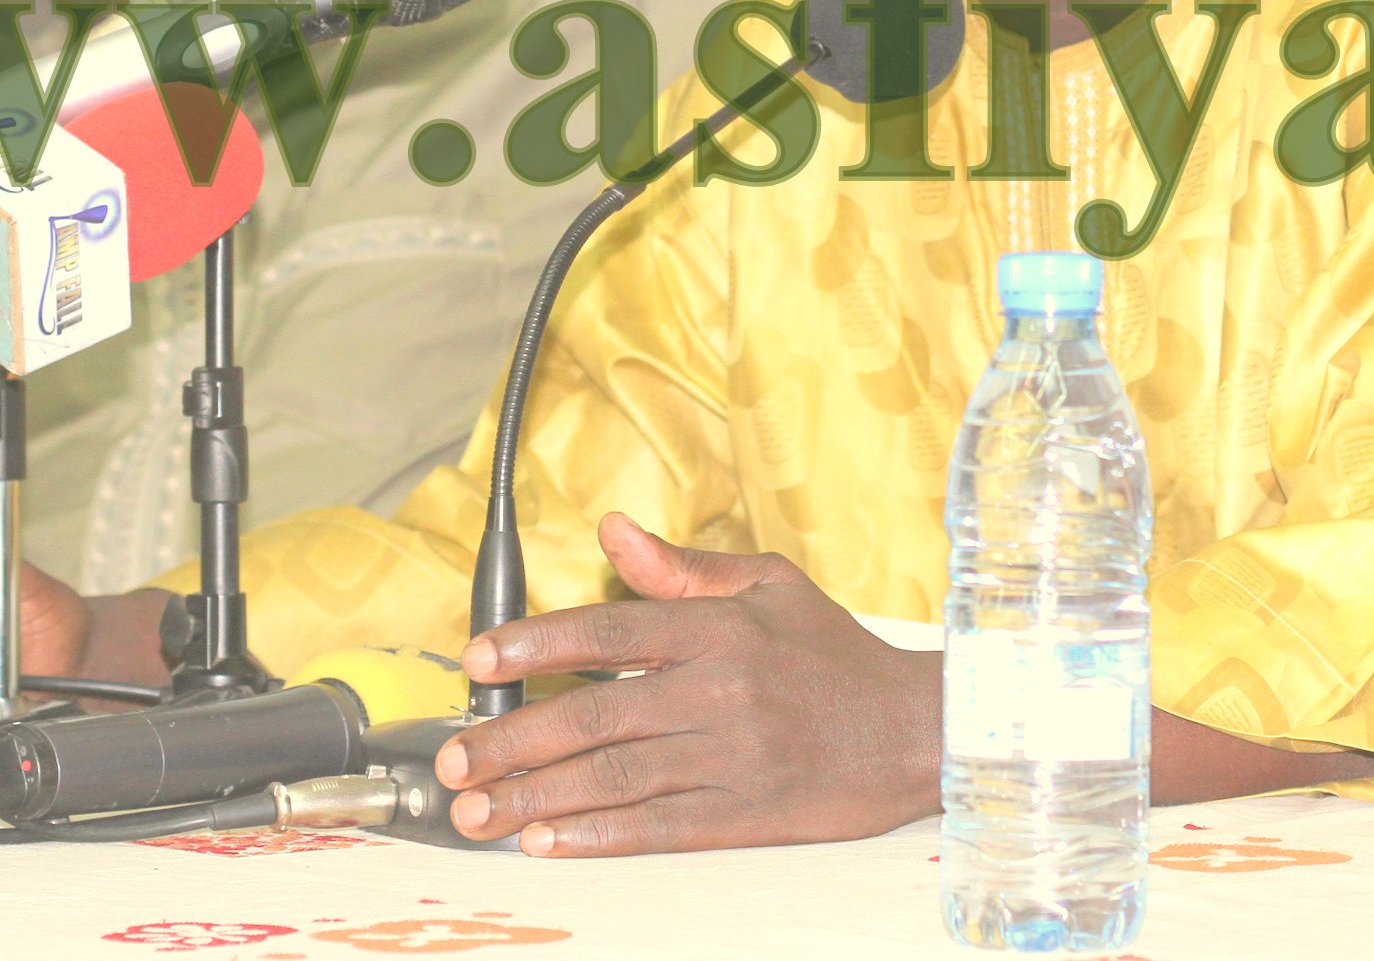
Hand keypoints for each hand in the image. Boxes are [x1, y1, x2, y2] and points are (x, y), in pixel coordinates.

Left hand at [433, 511, 941, 856]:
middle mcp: (718, 689)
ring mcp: (732, 757)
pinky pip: (660, 827)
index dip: (538, 644)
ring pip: (615, 775)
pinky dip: (598, 837)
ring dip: (536, 796)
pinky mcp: (747, 815)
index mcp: (718, 628)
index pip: (610, 627)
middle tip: (455, 757)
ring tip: (477, 811)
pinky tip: (549, 841)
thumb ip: (683, 566)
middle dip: (513, 738)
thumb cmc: (836, 656)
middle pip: (596, 712)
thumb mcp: (768, 587)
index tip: (479, 661)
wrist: (918, 728)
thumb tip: (612, 531)